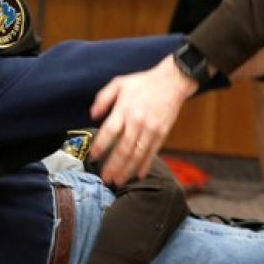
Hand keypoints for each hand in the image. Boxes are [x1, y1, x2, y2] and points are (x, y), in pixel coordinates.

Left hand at [89, 55, 196, 184]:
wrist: (172, 81)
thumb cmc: (142, 82)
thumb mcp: (118, 83)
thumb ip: (102, 98)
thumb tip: (92, 115)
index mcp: (124, 109)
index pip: (109, 132)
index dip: (100, 146)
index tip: (92, 157)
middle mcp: (137, 121)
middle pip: (123, 148)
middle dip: (113, 166)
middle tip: (105, 179)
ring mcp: (151, 129)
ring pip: (138, 154)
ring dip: (127, 170)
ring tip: (118, 181)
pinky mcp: (162, 133)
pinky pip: (153, 152)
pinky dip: (146, 165)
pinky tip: (139, 175)